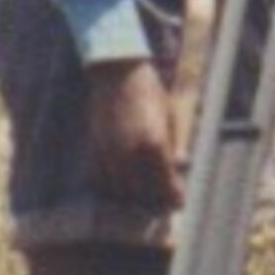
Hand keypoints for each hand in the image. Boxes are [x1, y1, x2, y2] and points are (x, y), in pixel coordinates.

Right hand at [83, 58, 180, 211]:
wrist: (117, 72)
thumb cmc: (149, 92)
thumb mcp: (169, 117)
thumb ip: (173, 145)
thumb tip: (179, 165)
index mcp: (154, 145)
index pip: (166, 185)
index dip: (174, 198)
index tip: (178, 203)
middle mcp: (131, 153)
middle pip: (142, 193)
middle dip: (153, 201)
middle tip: (161, 201)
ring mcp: (110, 152)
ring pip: (119, 190)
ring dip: (131, 196)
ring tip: (141, 195)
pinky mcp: (95, 148)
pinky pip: (100, 178)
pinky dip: (110, 186)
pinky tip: (120, 184)